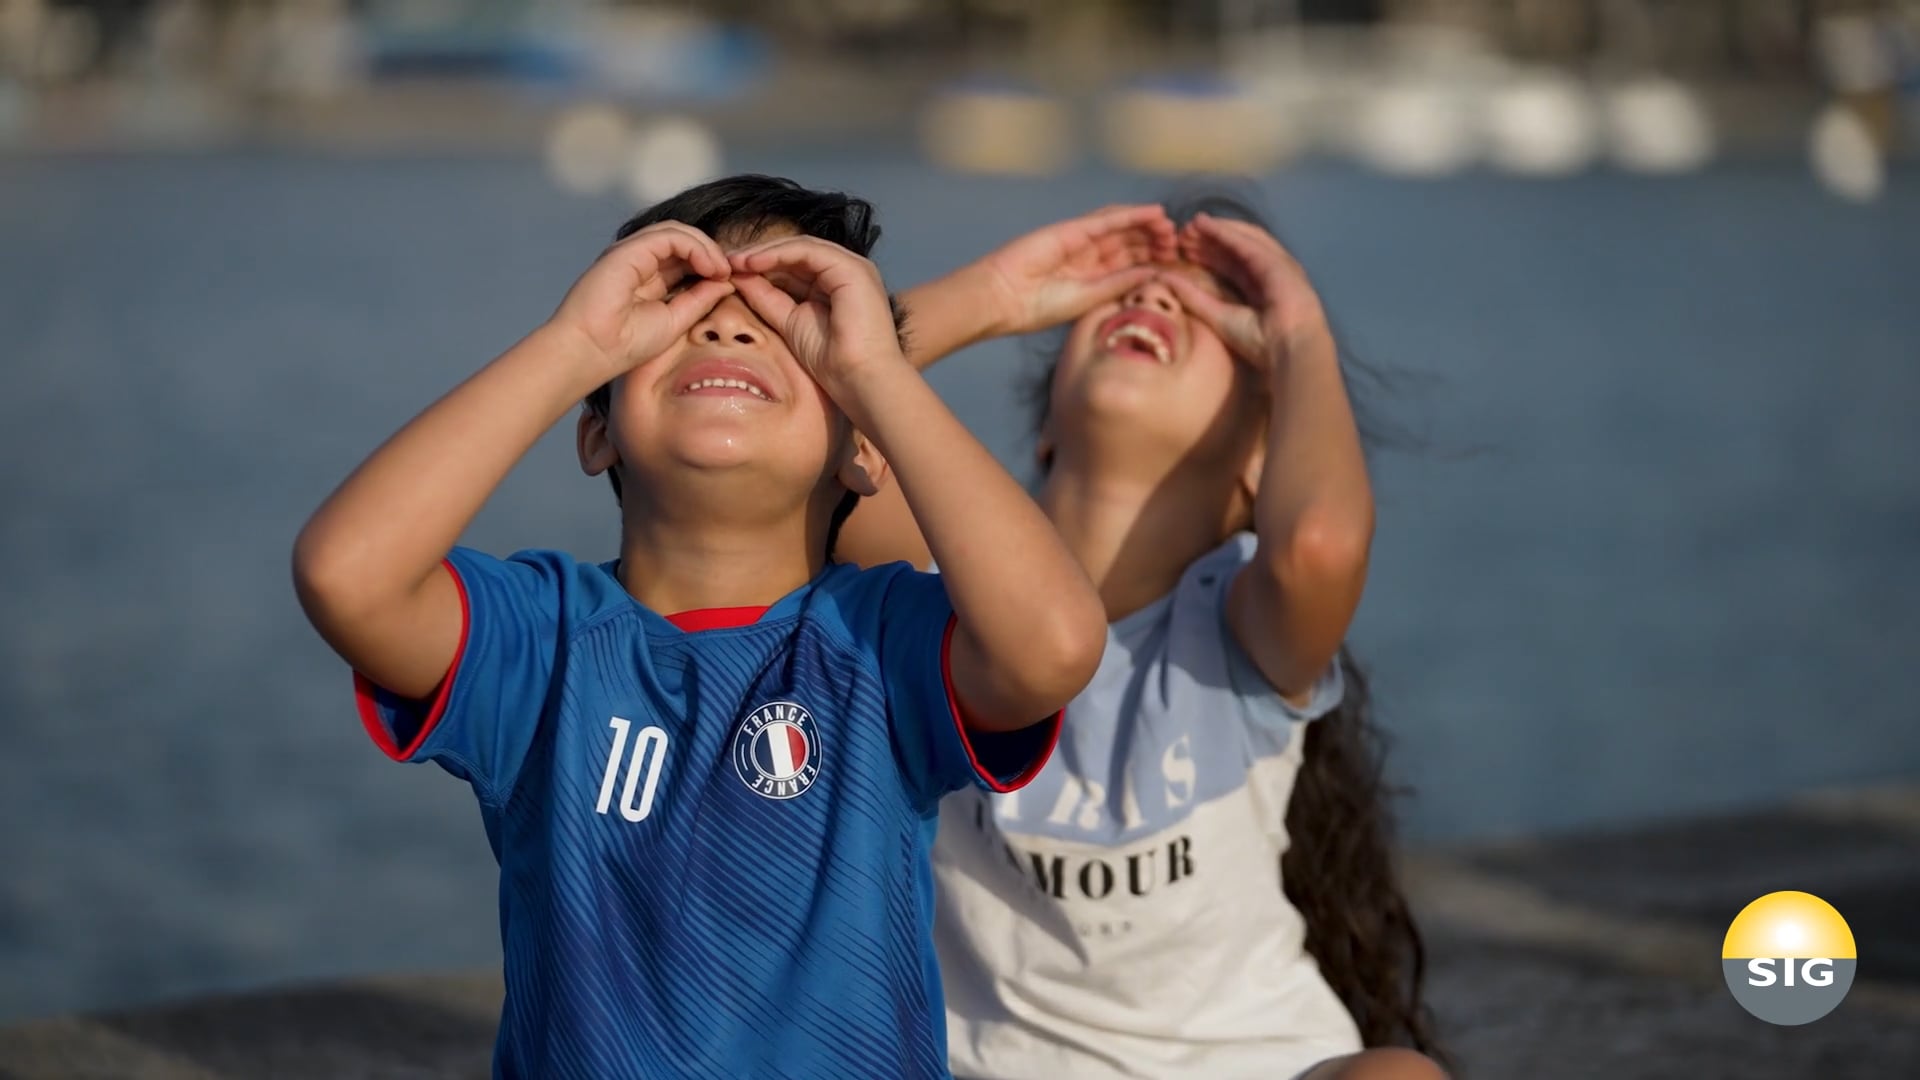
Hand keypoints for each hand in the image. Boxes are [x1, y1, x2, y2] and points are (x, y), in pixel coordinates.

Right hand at [548, 221, 734, 379]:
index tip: (733, 280)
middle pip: (684, 241)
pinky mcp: (629, 249)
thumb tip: (727, 282)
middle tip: (733, 271)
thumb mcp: (675, 320)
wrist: (591, 350)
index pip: (686, 258)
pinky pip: (669, 236)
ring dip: (707, 248)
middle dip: (713, 253)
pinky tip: (710, 266)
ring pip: (678, 233)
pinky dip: (695, 247)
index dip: (712, 264)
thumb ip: (699, 299)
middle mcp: (640, 260)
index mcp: (649, 277)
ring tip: (722, 269)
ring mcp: (632, 252)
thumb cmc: (626, 344)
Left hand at [728, 236, 905, 404]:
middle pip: (795, 253)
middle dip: (759, 256)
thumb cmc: (833, 363)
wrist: (862, 380)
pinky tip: (752, 262)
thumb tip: (739, 279)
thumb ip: (768, 299)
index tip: (728, 273)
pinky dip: (778, 254)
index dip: (761, 266)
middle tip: (724, 262)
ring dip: (764, 253)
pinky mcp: (851, 268)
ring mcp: (851, 266)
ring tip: (734, 261)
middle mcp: (845, 270)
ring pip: (800, 247)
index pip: (794, 265)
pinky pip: (807, 251)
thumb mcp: (790, 324)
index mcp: (835, 284)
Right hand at [975, 204, 1177, 335]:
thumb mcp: (1090, 298)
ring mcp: (1080, 239)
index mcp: (1091, 277)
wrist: (1005, 298)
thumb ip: (1121, 284)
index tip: (1177, 263)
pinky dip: (1132, 214)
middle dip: (1154, 241)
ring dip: (1147, 225)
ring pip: (1122, 227)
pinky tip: (1154, 212)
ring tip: (1170, 226)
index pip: (1128, 263)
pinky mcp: (1073, 228)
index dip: (1152, 260)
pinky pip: (1109, 218)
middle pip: (1128, 242)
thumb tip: (1154, 274)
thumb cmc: (1039, 308)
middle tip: (1179, 242)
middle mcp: (1088, 256)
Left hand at [1161, 213, 1327, 372]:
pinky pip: (1247, 242)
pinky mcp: (1277, 261)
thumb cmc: (1259, 342)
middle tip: (1182, 234)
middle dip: (1209, 239)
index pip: (1230, 263)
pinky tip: (1204, 225)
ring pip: (1241, 238)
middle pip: (1235, 248)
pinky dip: (1225, 232)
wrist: (1289, 349)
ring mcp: (1276, 263)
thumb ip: (1193, 297)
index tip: (1182, 249)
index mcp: (1259, 288)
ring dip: (1215, 230)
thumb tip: (1163, 279)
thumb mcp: (1218, 316)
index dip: (1207, 254)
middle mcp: (1269, 272)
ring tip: (1190, 225)